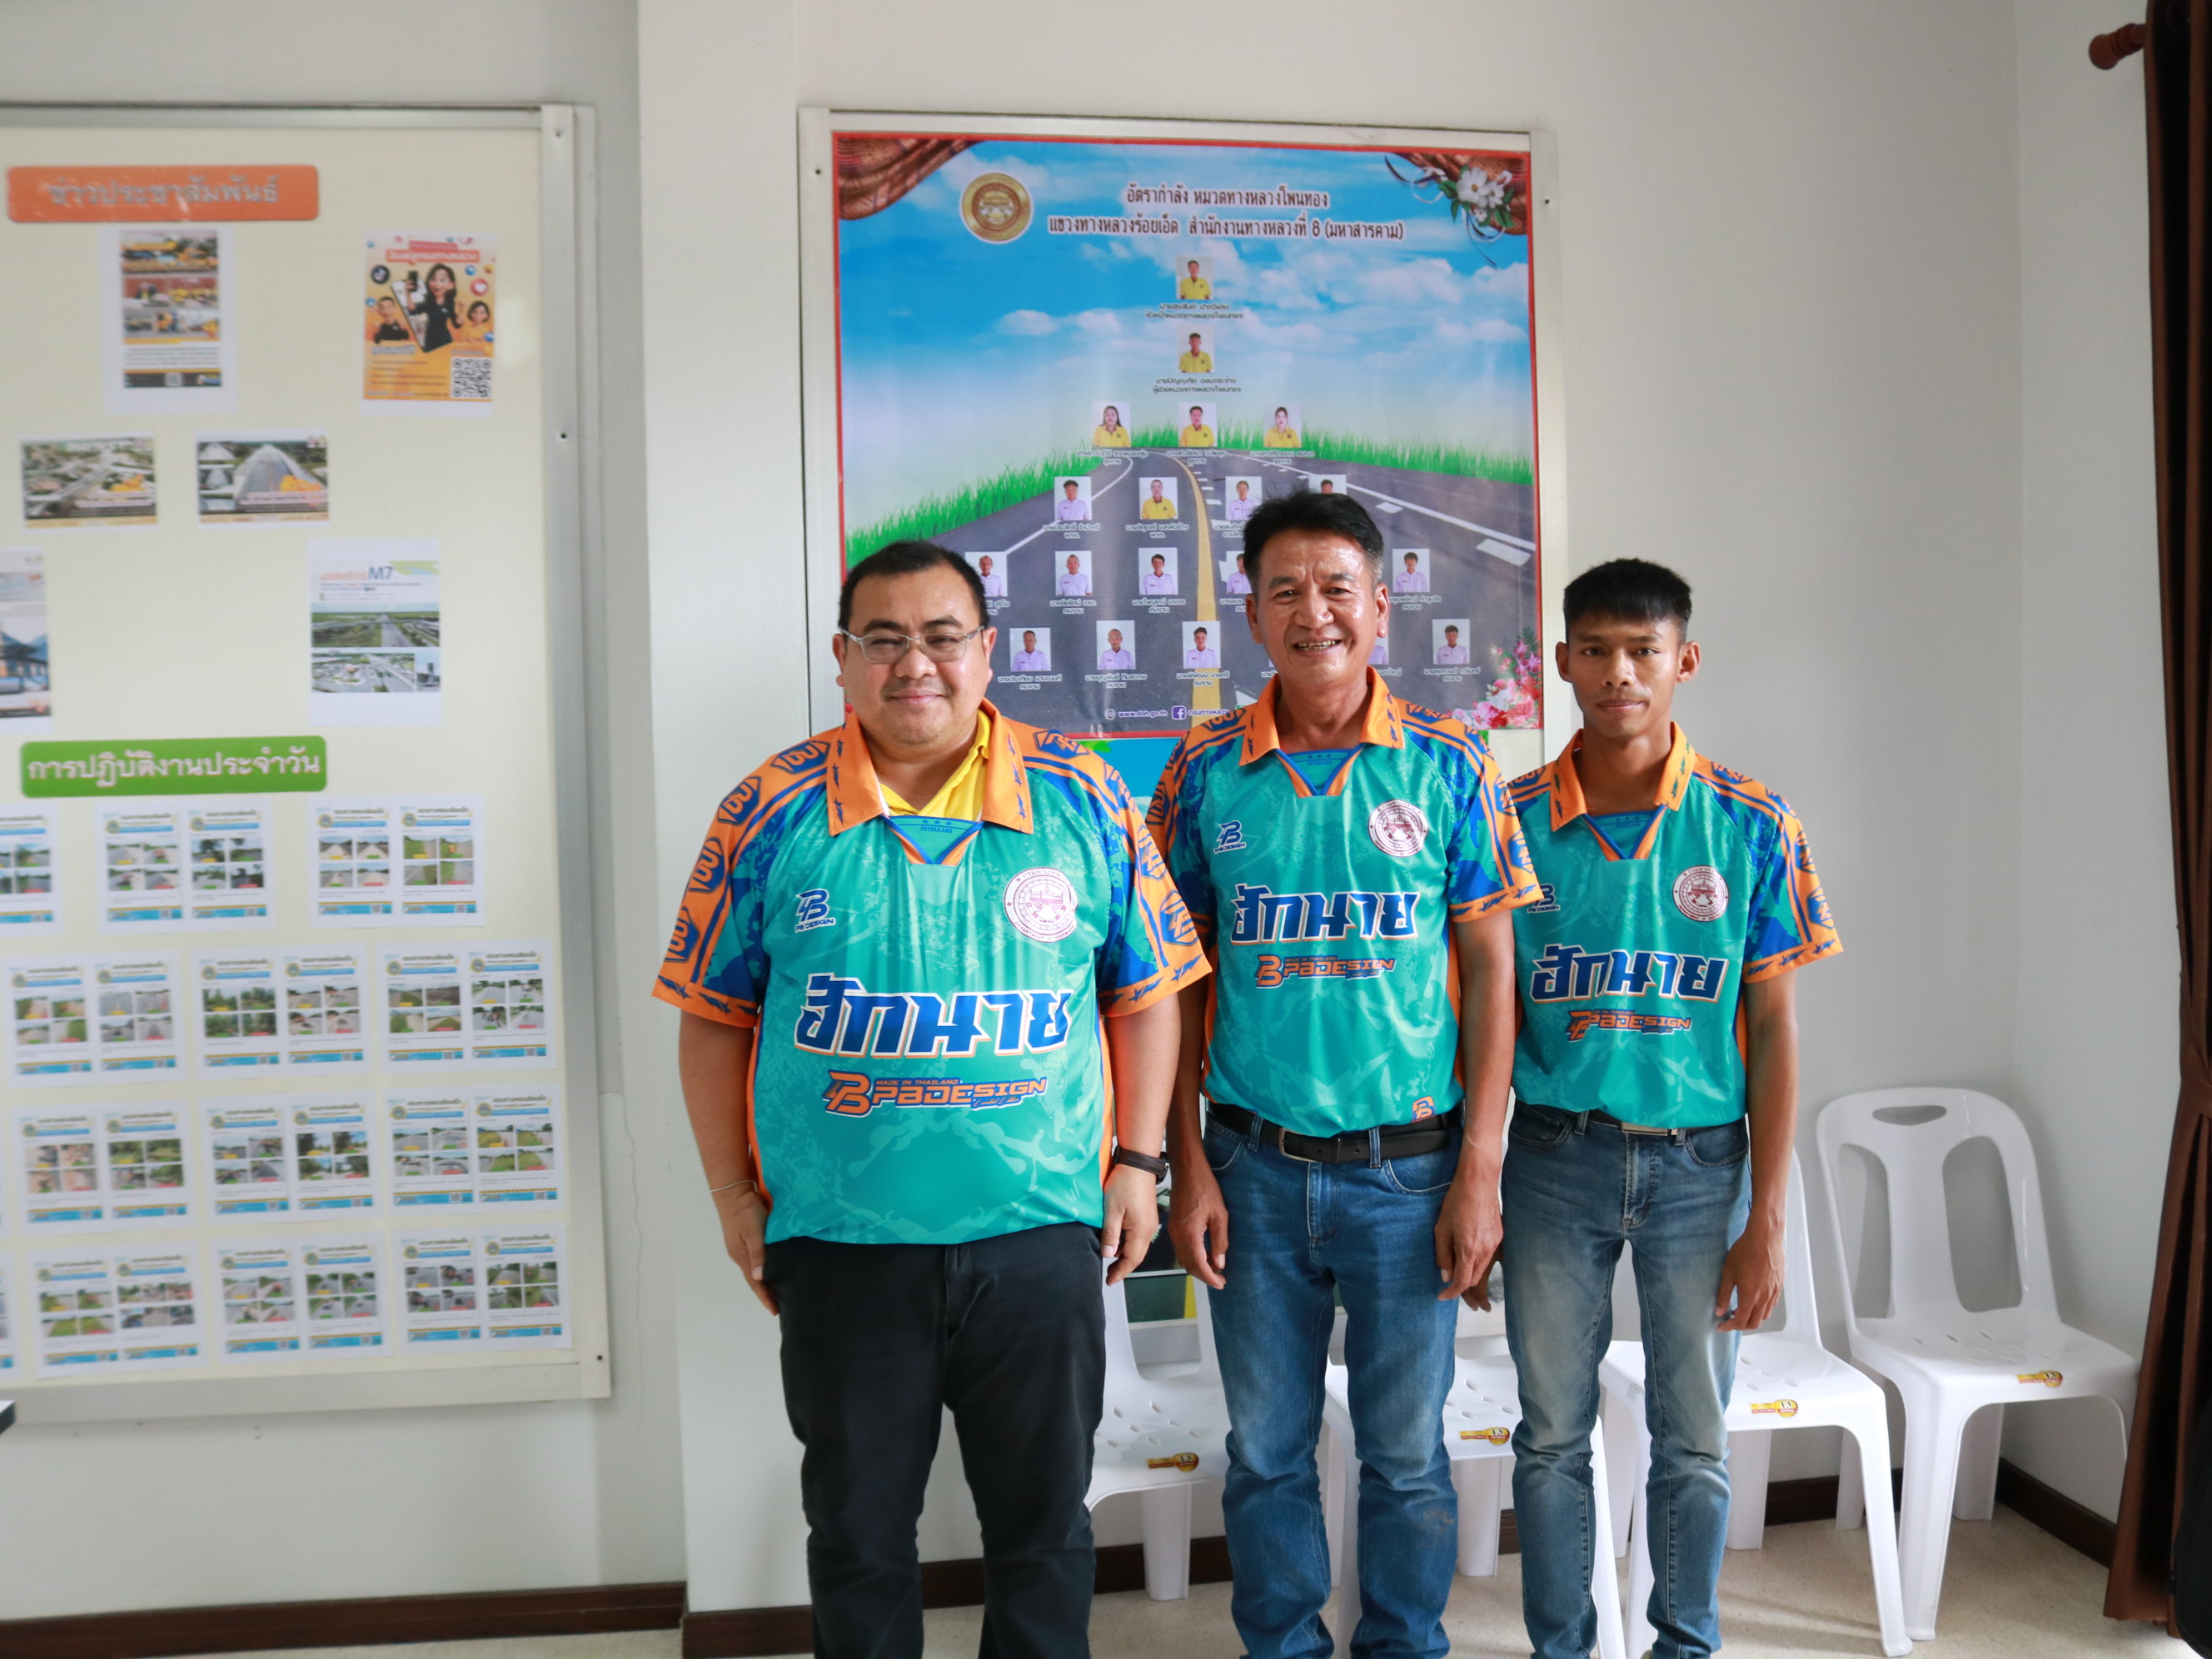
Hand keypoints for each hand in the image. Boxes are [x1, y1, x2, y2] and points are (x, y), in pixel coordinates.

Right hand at [713, 1187, 776, 1314]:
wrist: (735, 1193)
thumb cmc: (746, 1211)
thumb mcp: (753, 1232)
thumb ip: (757, 1253)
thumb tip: (759, 1277)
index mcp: (742, 1257)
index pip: (755, 1283)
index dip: (765, 1297)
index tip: (775, 1311)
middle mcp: (741, 1256)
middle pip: (755, 1280)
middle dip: (766, 1294)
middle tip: (780, 1307)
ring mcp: (743, 1248)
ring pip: (757, 1271)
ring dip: (766, 1283)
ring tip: (779, 1293)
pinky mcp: (747, 1240)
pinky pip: (758, 1260)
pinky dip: (766, 1269)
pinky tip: (774, 1270)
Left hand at [1101, 1166, 1160, 1284]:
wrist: (1138, 1163)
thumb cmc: (1124, 1184)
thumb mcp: (1112, 1210)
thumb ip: (1110, 1234)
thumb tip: (1108, 1255)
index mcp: (1141, 1231)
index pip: (1131, 1260)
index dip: (1120, 1272)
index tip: (1109, 1281)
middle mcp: (1148, 1229)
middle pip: (1137, 1256)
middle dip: (1123, 1267)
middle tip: (1109, 1275)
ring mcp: (1150, 1222)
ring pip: (1138, 1246)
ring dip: (1125, 1255)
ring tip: (1111, 1259)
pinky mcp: (1147, 1215)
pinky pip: (1139, 1236)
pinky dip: (1128, 1243)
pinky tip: (1117, 1241)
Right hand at [1169, 1159, 1229, 1288]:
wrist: (1187, 1169)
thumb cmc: (1205, 1187)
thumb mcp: (1220, 1214)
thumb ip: (1219, 1241)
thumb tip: (1220, 1263)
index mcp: (1189, 1233)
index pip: (1198, 1264)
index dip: (1210, 1277)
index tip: (1221, 1283)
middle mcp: (1178, 1235)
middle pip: (1189, 1265)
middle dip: (1204, 1276)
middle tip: (1220, 1280)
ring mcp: (1173, 1231)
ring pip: (1183, 1259)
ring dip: (1198, 1268)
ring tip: (1214, 1270)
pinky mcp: (1173, 1226)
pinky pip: (1181, 1249)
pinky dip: (1192, 1257)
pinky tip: (1204, 1255)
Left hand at [1435, 1166, 1502, 1304]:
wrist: (1479, 1182)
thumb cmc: (1457, 1201)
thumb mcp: (1441, 1228)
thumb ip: (1443, 1254)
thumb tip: (1445, 1275)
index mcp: (1469, 1249)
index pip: (1462, 1282)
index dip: (1451, 1292)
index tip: (1442, 1296)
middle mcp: (1485, 1250)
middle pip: (1473, 1279)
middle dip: (1460, 1285)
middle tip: (1447, 1282)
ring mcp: (1495, 1244)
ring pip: (1482, 1269)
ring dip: (1469, 1273)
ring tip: (1456, 1266)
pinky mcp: (1499, 1237)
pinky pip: (1488, 1257)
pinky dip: (1477, 1262)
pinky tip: (1467, 1252)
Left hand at [1716, 1212, 1784, 1330]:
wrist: (1765, 1237)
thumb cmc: (1745, 1252)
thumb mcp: (1728, 1273)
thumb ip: (1724, 1294)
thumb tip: (1719, 1311)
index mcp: (1750, 1297)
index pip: (1740, 1321)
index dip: (1729, 1326)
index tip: (1721, 1326)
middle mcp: (1764, 1298)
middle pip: (1754, 1323)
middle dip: (1741, 1325)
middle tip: (1730, 1320)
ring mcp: (1774, 1292)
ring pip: (1764, 1315)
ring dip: (1752, 1317)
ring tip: (1740, 1309)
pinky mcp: (1779, 1285)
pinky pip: (1772, 1304)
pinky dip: (1762, 1308)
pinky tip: (1754, 1299)